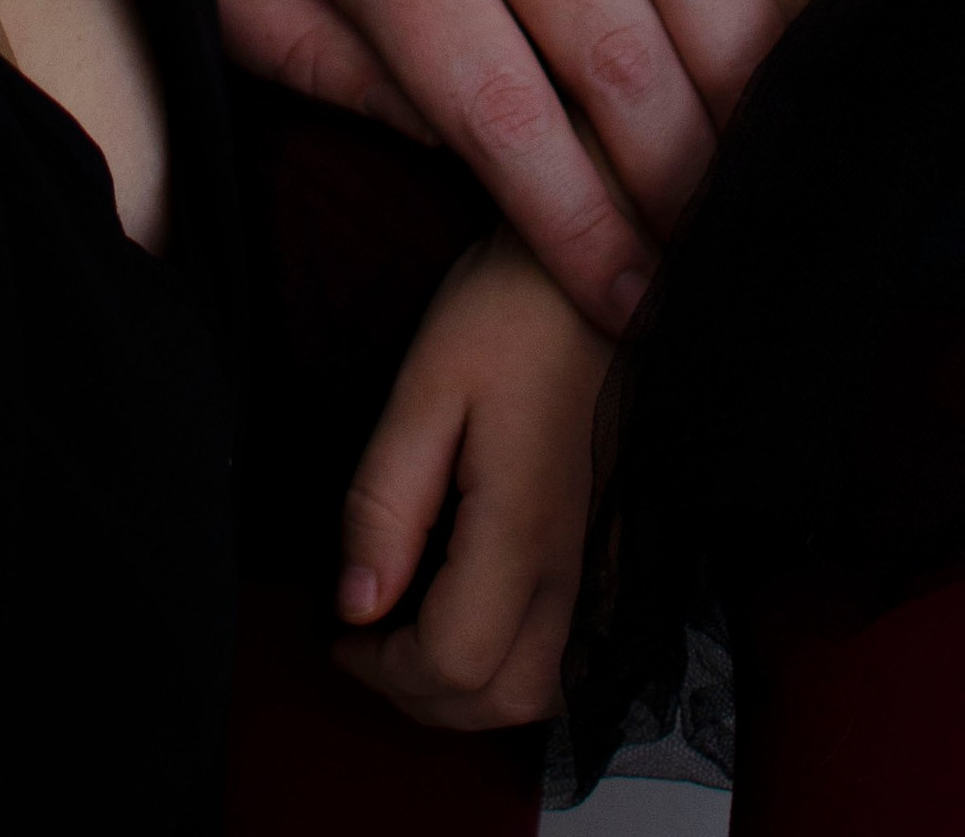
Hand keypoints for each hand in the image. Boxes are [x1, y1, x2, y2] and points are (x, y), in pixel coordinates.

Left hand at [332, 223, 608, 732]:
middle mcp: (580, 563)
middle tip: (368, 641)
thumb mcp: (426, 385)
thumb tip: (353, 604)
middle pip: (505, 702)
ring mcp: (612, 557)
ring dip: (476, 689)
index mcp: (525, 529)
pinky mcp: (625, 541)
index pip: (453, 664)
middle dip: (422, 695)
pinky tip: (481, 605)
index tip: (339, 630)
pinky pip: (581, 645)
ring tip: (417, 628)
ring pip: (552, 689)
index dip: (381, 668)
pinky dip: (523, 658)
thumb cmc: (513, 310)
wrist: (604, 262)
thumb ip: (385, 502)